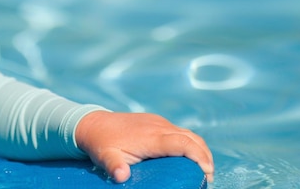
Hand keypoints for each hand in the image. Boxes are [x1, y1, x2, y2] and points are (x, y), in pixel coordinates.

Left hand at [75, 111, 213, 183]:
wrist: (93, 123)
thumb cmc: (101, 143)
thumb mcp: (106, 158)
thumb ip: (115, 167)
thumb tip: (121, 176)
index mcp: (151, 137)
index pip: (183, 143)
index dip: (198, 156)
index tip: (206, 172)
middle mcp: (158, 126)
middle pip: (191, 138)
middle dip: (204, 157)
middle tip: (207, 178)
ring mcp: (158, 122)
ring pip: (187, 133)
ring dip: (199, 149)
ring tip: (203, 170)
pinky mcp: (155, 122)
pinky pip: (179, 131)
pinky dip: (190, 144)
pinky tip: (188, 157)